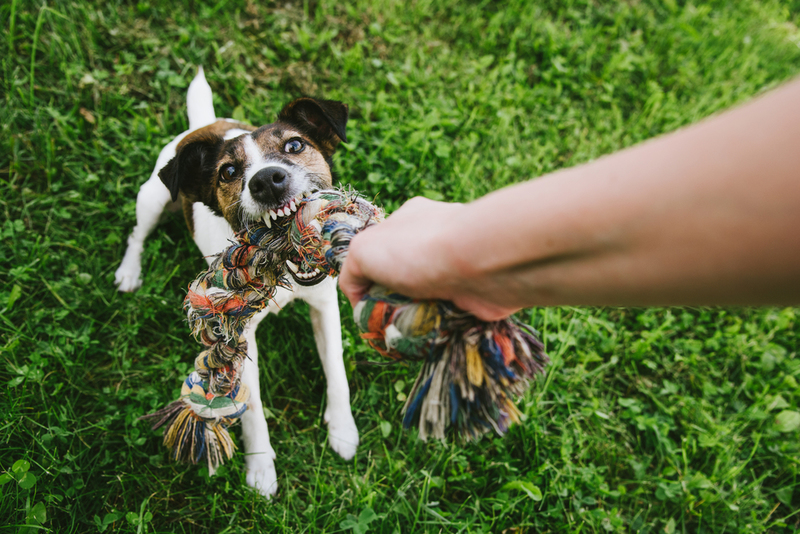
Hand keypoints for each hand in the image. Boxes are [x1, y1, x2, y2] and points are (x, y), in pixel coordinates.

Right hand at [339, 197, 518, 320]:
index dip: (369, 282)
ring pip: (424, 303)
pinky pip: (449, 318)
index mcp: (408, 223)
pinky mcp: (473, 296)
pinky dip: (438, 330)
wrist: (482, 264)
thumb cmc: (420, 249)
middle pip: (403, 282)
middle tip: (385, 324)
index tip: (366, 305)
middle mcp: (433, 244)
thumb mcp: (363, 250)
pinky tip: (430, 336)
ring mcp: (455, 270)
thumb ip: (352, 271)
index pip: (381, 253)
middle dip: (392, 305)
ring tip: (406, 334)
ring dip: (413, 321)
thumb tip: (359, 297)